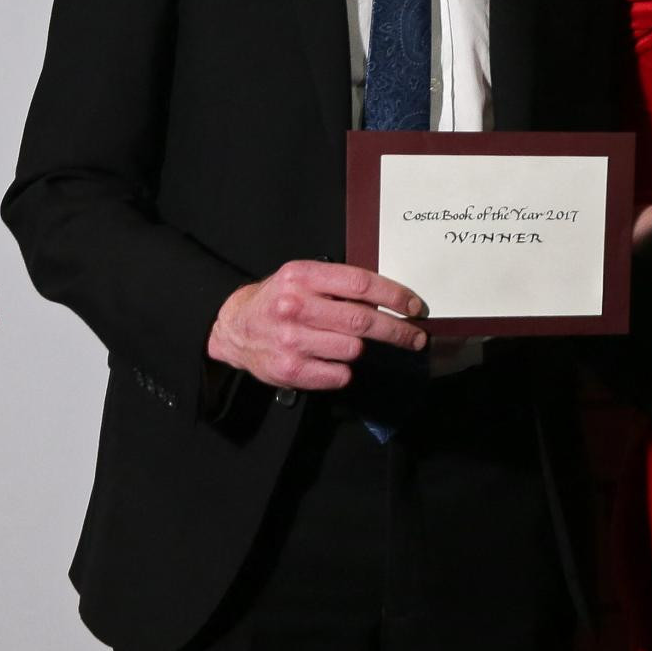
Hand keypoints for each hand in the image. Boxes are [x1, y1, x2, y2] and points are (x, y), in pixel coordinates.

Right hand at [206, 260, 427, 389]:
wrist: (235, 329)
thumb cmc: (278, 299)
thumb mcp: (303, 277)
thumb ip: (339, 283)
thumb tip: (391, 296)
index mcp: (302, 276)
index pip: (361, 284)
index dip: (394, 296)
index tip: (415, 306)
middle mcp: (295, 306)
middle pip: (362, 320)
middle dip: (398, 330)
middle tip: (416, 337)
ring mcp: (291, 340)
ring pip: (353, 349)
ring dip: (361, 348)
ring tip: (352, 343)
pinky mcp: (289, 370)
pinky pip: (338, 374)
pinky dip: (343, 370)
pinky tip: (333, 360)